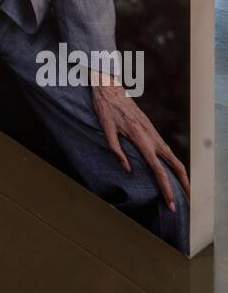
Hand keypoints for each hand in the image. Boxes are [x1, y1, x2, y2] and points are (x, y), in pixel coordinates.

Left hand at [91, 80, 189, 211]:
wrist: (110, 88)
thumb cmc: (105, 109)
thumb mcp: (106, 130)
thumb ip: (117, 151)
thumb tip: (129, 170)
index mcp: (141, 139)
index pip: (158, 170)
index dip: (166, 189)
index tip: (172, 203)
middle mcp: (151, 136)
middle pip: (175, 164)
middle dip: (183, 183)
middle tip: (187, 200)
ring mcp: (153, 132)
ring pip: (172, 156)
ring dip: (180, 173)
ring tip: (183, 189)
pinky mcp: (151, 129)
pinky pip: (166, 149)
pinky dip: (173, 163)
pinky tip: (171, 171)